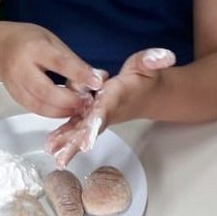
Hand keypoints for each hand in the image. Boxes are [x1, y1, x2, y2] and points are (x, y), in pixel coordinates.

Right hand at [0, 24, 102, 116]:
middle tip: (86, 103)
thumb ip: (73, 61)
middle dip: (69, 100)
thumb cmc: (29, 41)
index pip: (59, 63)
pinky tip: (65, 110)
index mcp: (34, 48)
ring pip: (39, 105)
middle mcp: (21, 67)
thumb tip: (97, 77)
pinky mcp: (15, 96)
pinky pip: (34, 109)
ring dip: (62, 111)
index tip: (96, 83)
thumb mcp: (53, 41)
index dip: (79, 74)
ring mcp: (15, 84)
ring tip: (78, 109)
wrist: (0, 48)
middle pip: (45, 90)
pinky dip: (52, 113)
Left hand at [45, 48, 175, 167]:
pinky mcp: (90, 116)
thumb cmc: (144, 79)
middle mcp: (105, 112)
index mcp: (114, 100)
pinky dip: (63, 137)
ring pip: (79, 132)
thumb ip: (153, 60)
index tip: (85, 144)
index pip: (104, 115)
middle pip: (88, 130)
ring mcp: (96, 116)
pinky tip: (50, 146)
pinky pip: (74, 127)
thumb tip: (166, 56)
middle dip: (75, 144)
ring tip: (53, 157)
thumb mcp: (147, 65)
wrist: (147, 94)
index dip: (93, 127)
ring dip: (66, 145)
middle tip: (62, 159)